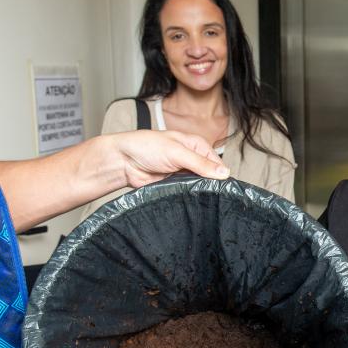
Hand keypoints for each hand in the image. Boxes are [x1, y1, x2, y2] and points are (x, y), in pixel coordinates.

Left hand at [110, 129, 228, 187]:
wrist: (123, 161)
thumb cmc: (145, 147)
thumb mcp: (176, 152)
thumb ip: (200, 163)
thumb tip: (224, 173)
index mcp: (197, 146)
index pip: (218, 163)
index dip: (221, 175)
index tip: (222, 187)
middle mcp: (193, 160)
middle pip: (211, 176)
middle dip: (211, 184)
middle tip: (210, 194)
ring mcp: (184, 174)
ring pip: (200, 187)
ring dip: (199, 192)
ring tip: (197, 197)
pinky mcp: (176, 186)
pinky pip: (188, 194)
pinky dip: (189, 197)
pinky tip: (189, 201)